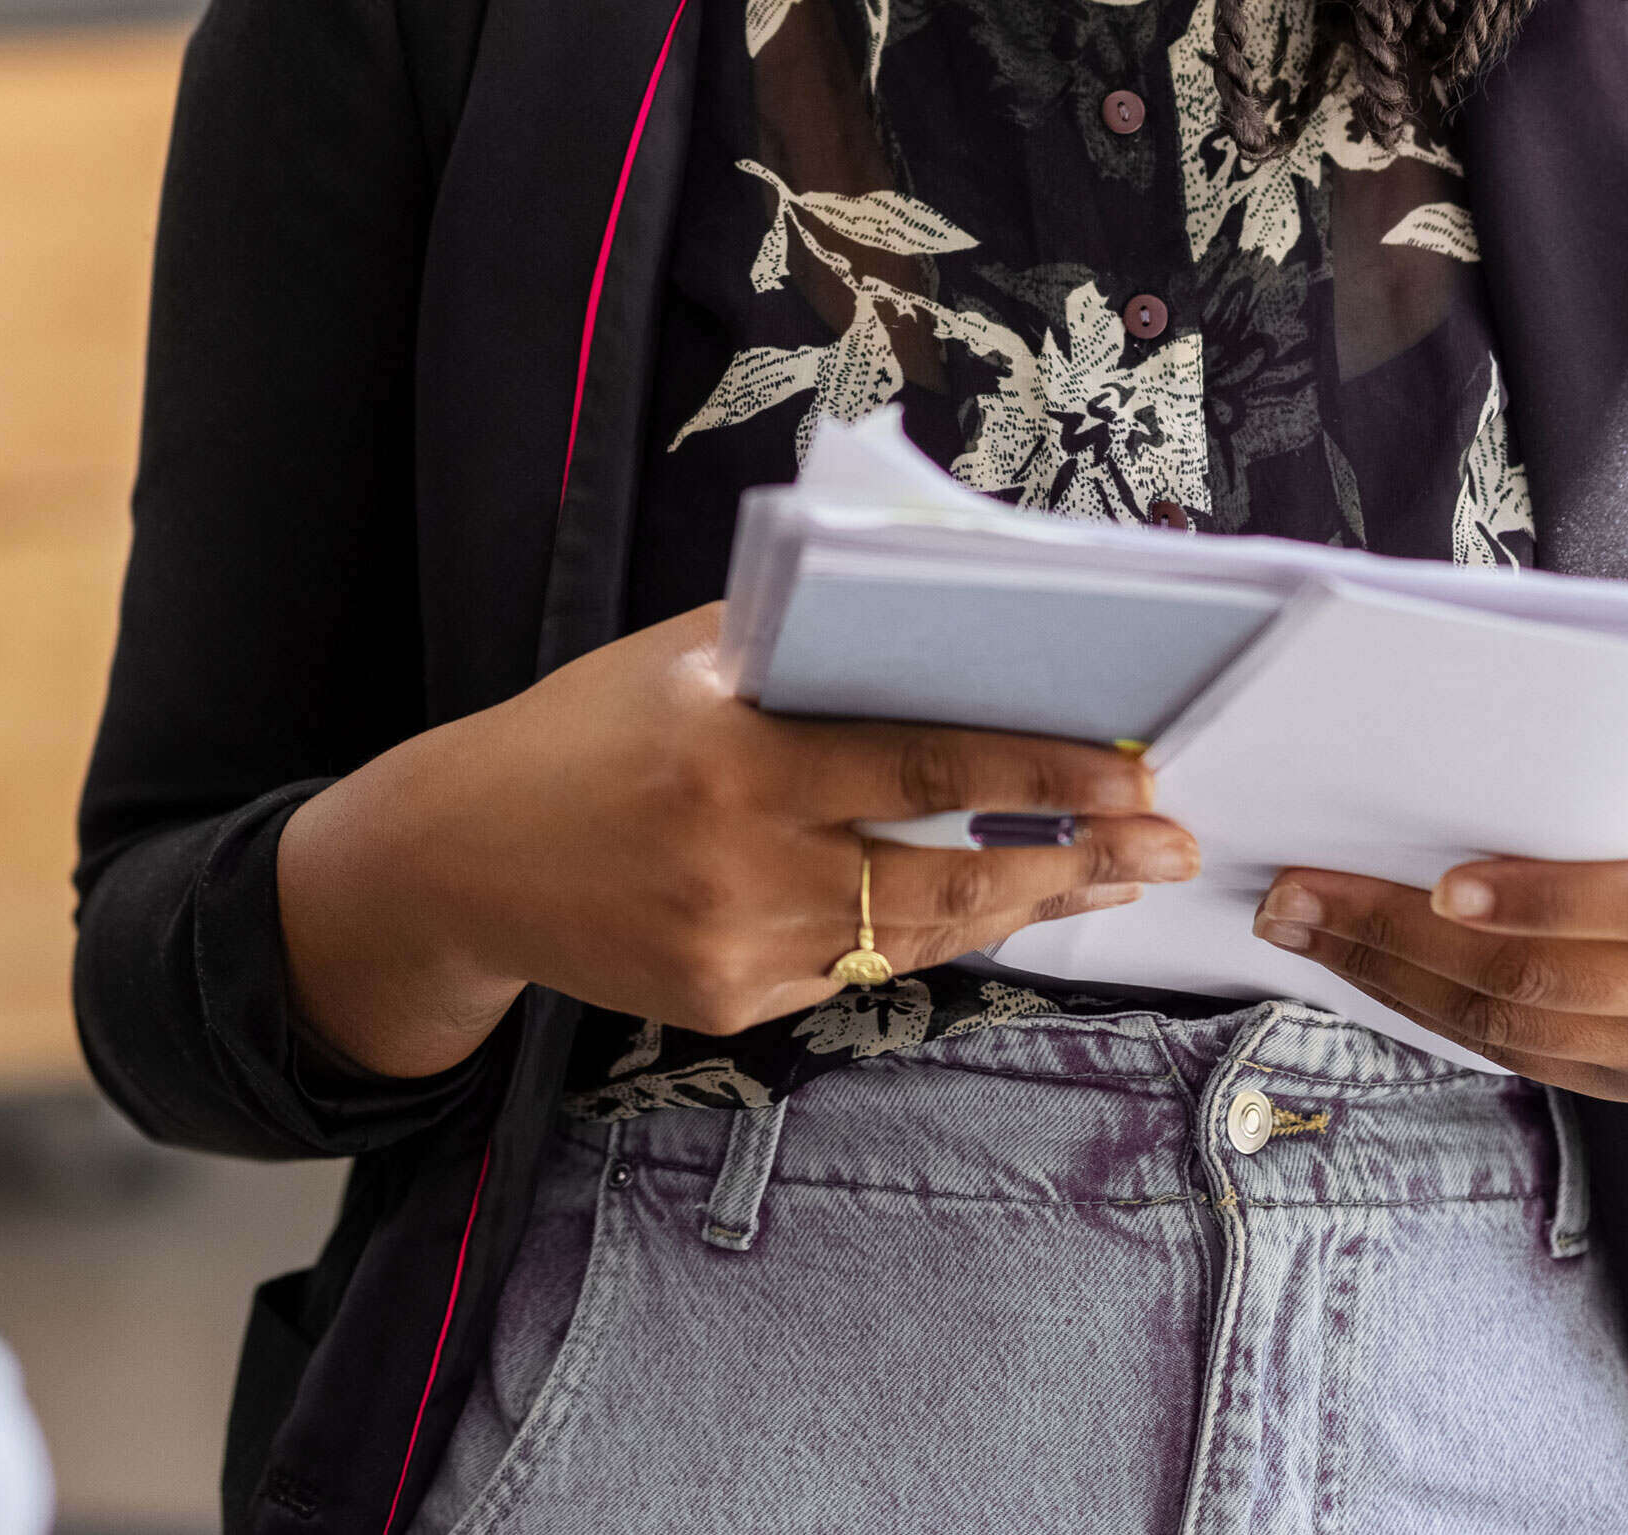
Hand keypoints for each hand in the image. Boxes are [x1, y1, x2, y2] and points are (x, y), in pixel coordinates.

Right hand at [277, 603, 1198, 1078]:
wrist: (458, 859)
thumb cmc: (584, 730)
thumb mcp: (682, 661)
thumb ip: (801, 649)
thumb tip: (944, 618)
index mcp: (734, 759)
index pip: (923, 768)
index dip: (1041, 775)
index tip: (1136, 771)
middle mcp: (741, 866)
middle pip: (947, 879)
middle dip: (1076, 861)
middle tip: (1168, 845)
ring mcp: (737, 952)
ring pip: (916, 939)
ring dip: (1025, 906)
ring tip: (1107, 876)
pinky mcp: (727, 1008)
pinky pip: (855, 968)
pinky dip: (926, 934)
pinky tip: (986, 905)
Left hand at [1245, 748, 1627, 1105]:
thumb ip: (1584, 795)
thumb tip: (1416, 768)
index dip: (1541, 900)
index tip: (1444, 884)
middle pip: (1543, 980)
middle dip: (1400, 934)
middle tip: (1297, 894)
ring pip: (1509, 1030)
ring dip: (1385, 976)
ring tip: (1299, 927)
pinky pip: (1511, 1057)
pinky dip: (1422, 1008)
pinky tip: (1360, 968)